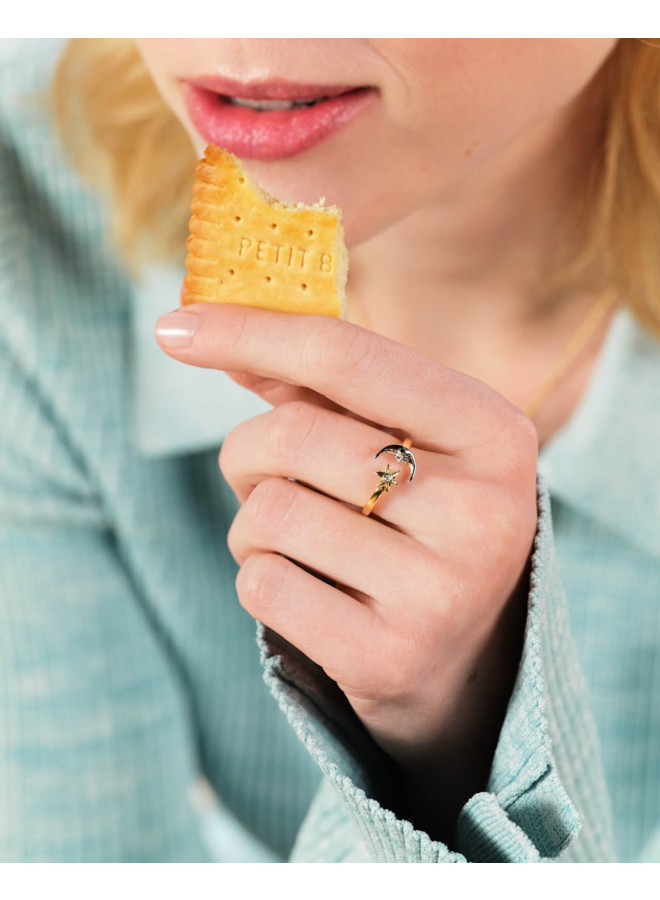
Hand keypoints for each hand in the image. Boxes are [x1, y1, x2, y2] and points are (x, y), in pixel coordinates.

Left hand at [156, 304, 537, 839]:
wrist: (460, 649)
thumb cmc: (415, 518)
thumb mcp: (398, 438)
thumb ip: (315, 384)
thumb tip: (204, 332)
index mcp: (494, 433)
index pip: (348, 356)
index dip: (250, 332)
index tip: (173, 327)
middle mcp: (483, 512)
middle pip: (295, 436)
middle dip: (250, 451)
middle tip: (264, 473)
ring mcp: (442, 593)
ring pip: (269, 514)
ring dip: (253, 522)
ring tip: (300, 540)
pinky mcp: (391, 658)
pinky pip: (262, 585)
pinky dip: (260, 577)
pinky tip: (310, 590)